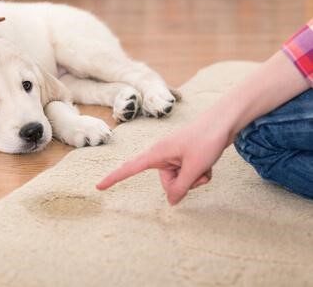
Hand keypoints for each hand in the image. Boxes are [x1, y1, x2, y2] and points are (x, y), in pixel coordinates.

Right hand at [96, 117, 230, 204]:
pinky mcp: (185, 157)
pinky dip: (200, 173)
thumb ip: (181, 187)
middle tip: (198, 170)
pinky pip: (189, 174)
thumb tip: (171, 202)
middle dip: (184, 183)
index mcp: (157, 153)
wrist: (225, 121)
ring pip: (180, 180)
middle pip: (167, 182)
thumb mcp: (194, 168)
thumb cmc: (206, 139)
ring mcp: (175, 156)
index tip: (98, 186)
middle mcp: (163, 155)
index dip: (114, 178)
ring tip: (205, 164)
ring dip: (195, 178)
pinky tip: (209, 163)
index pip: (130, 168)